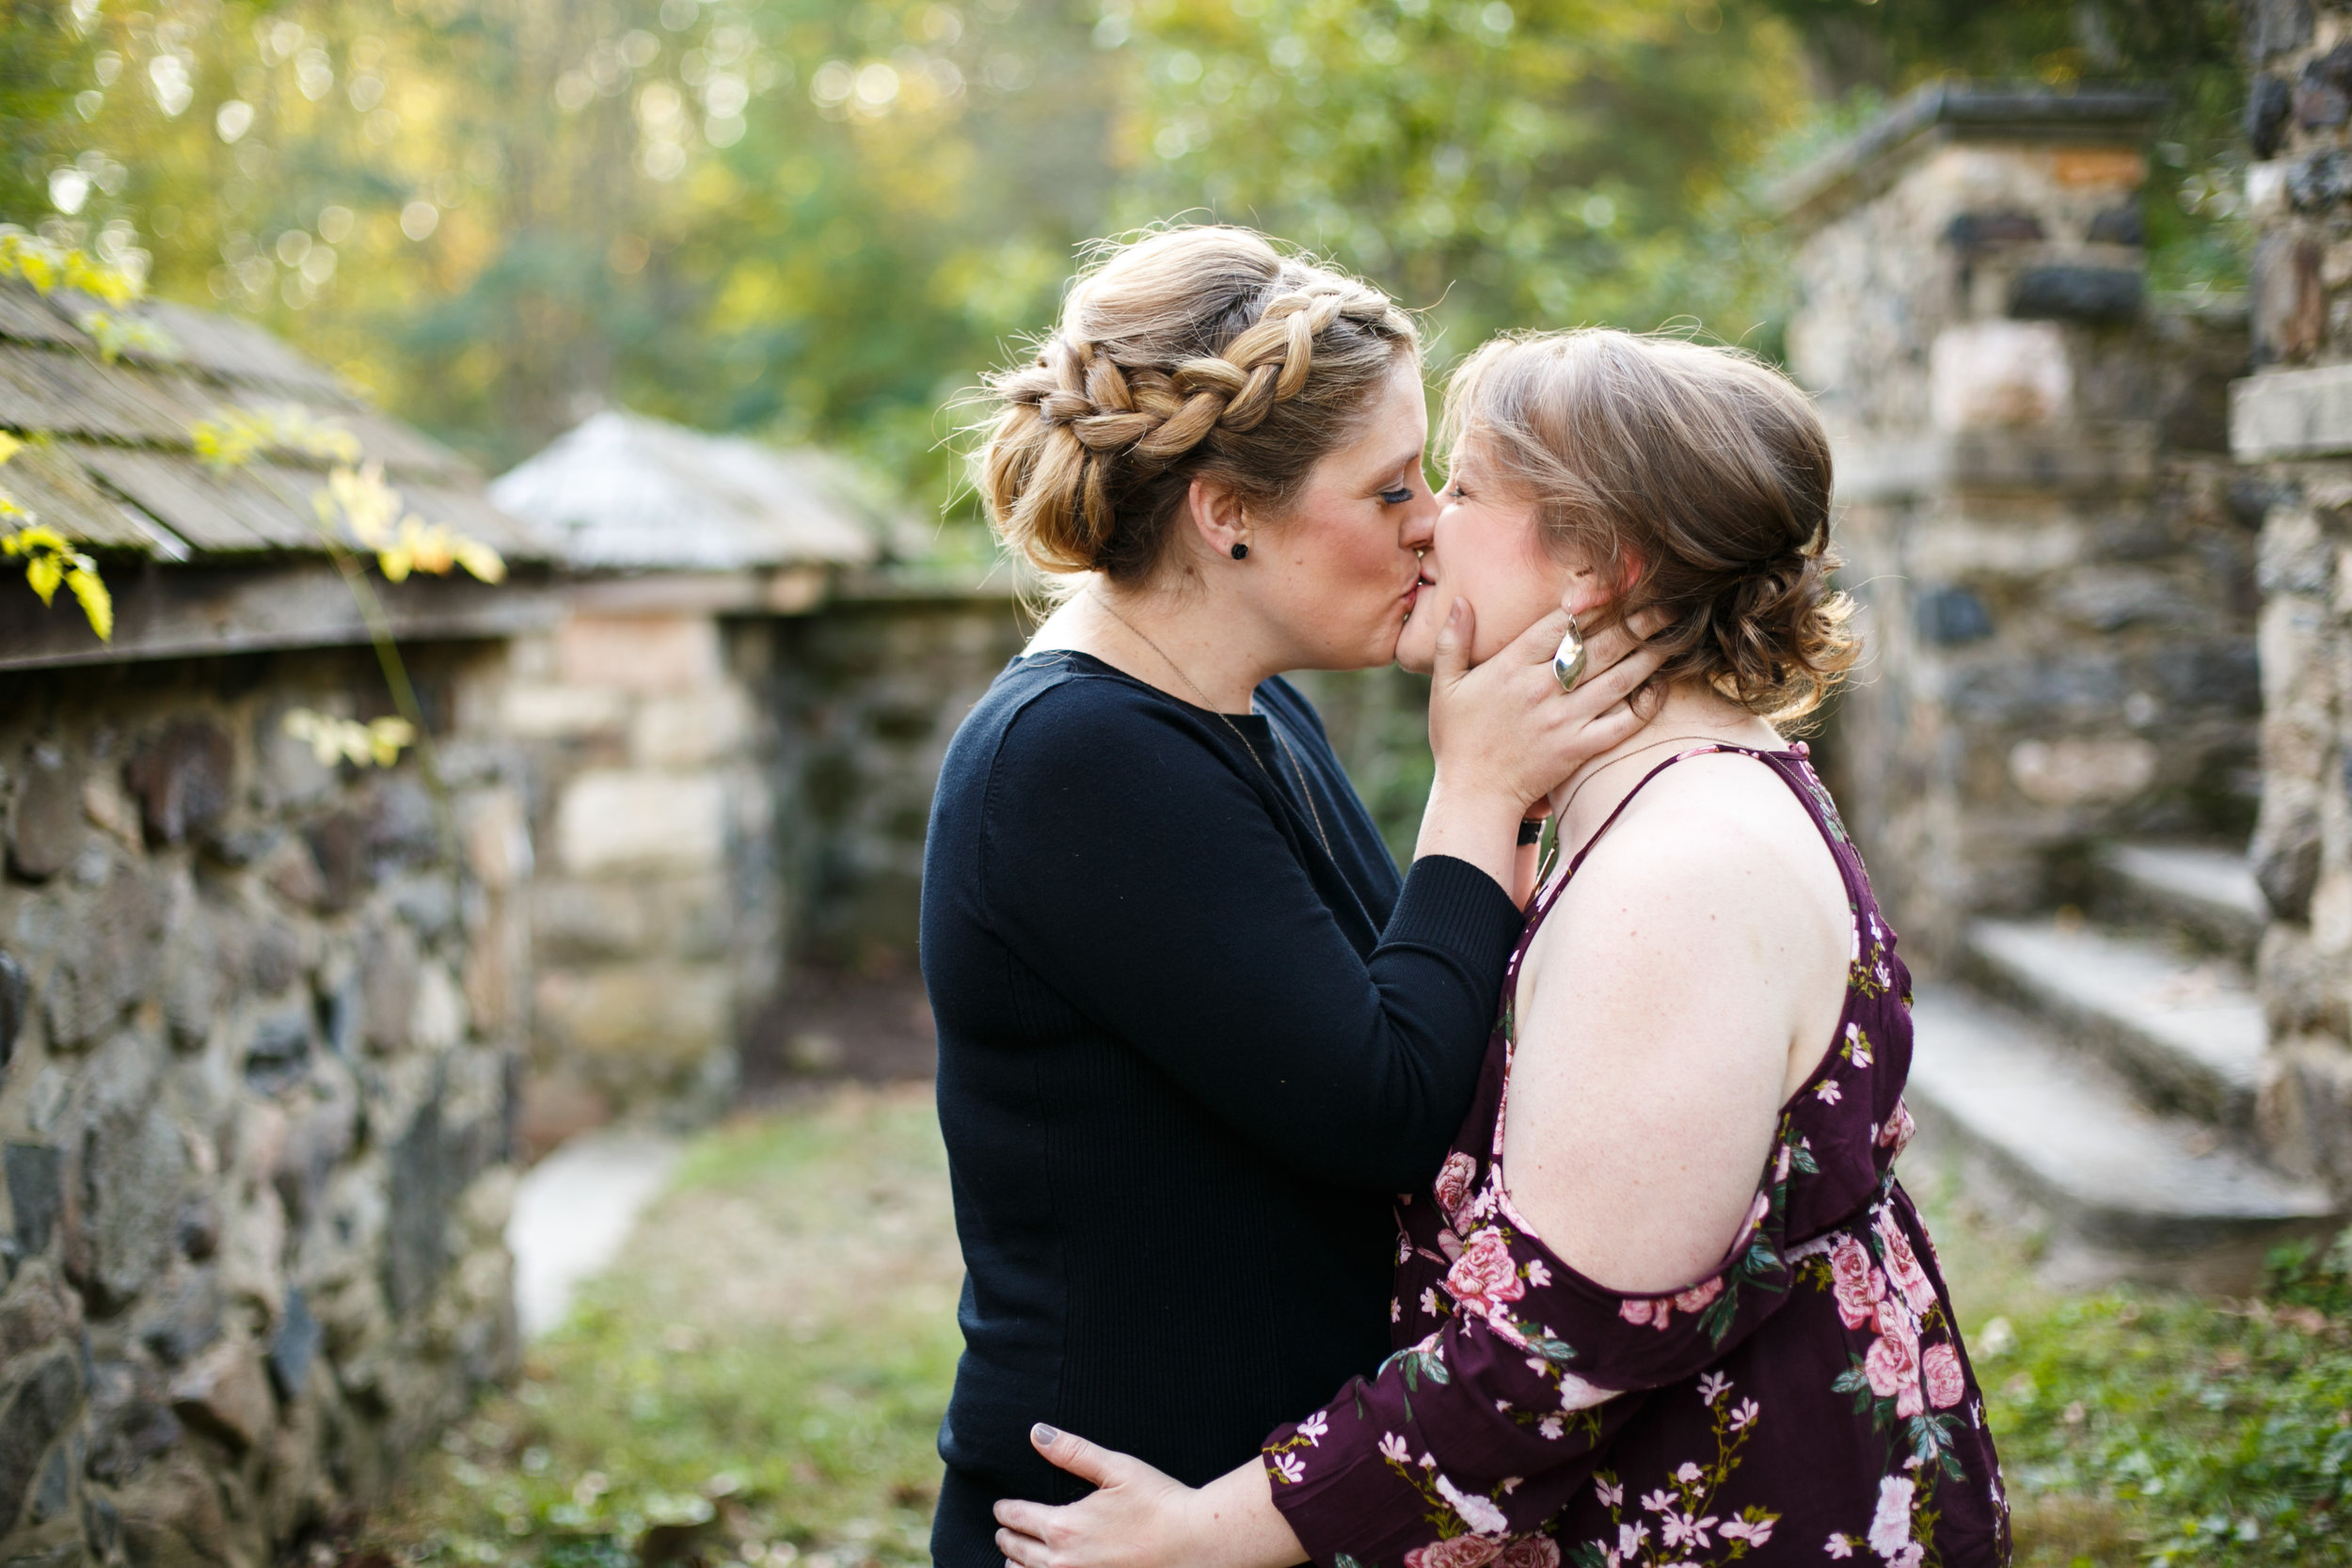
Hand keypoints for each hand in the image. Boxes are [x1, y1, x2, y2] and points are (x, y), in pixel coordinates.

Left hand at [994, 1426, 1205, 1567]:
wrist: (1195, 1544)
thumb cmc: (1160, 1504)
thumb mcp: (1117, 1469)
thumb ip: (1073, 1452)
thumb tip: (1038, 1433)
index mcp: (1063, 1527)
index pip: (1017, 1518)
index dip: (1005, 1511)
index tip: (1001, 1508)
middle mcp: (1063, 1562)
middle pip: (1017, 1551)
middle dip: (1007, 1537)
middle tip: (1003, 1530)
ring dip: (1019, 1564)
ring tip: (1016, 1557)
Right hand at [1427, 600, 1666, 815]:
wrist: (1474, 795)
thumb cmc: (1457, 739)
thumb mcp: (1445, 686)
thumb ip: (1452, 641)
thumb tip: (1462, 601)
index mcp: (1511, 667)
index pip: (1560, 624)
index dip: (1592, 601)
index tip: (1617, 586)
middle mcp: (1542, 688)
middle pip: (1598, 645)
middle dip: (1635, 621)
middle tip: (1664, 604)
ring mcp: (1564, 719)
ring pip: (1617, 679)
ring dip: (1648, 655)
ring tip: (1672, 635)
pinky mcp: (1580, 747)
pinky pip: (1622, 722)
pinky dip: (1646, 704)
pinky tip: (1660, 686)